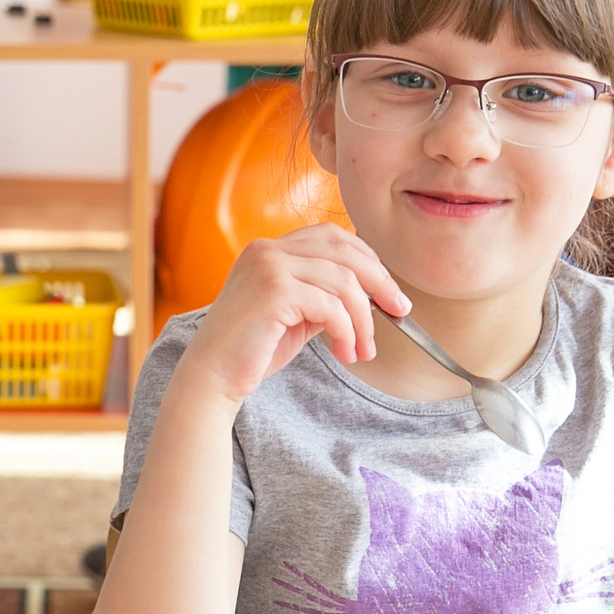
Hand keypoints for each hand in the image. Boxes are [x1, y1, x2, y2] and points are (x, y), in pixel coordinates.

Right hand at [176, 224, 409, 404]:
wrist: (213, 377)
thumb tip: (371, 292)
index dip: (368, 260)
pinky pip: (330, 306)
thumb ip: (325, 296)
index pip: (333, 237)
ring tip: (364, 350)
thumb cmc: (252, 351)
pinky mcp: (273, 291)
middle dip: (380, 283)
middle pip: (344, 251)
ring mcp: (268, 266)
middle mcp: (267, 249)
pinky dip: (347, 331)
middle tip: (400, 312)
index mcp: (269, 249)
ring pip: (343, 281)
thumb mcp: (296, 315)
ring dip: (364, 320)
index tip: (388, 292)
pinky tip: (346, 352)